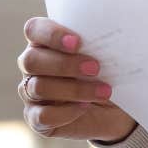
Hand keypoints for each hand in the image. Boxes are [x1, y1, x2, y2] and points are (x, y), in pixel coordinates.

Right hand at [17, 17, 136, 142]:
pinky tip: (85, 107)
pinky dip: (65, 112)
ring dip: (74, 89)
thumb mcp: (107, 55)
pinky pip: (42, 116)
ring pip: (38, 87)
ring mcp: (30, 93)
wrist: (114, 109)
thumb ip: (100, 42)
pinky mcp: (36, 118)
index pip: (34, 30)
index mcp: (44, 41)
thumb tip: (117, 29)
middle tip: (95, 68)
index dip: (51, 35)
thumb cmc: (108, 72)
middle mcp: (32, 65)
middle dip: (64, 64)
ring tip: (103, 91)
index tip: (77, 42)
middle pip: (31, 60)